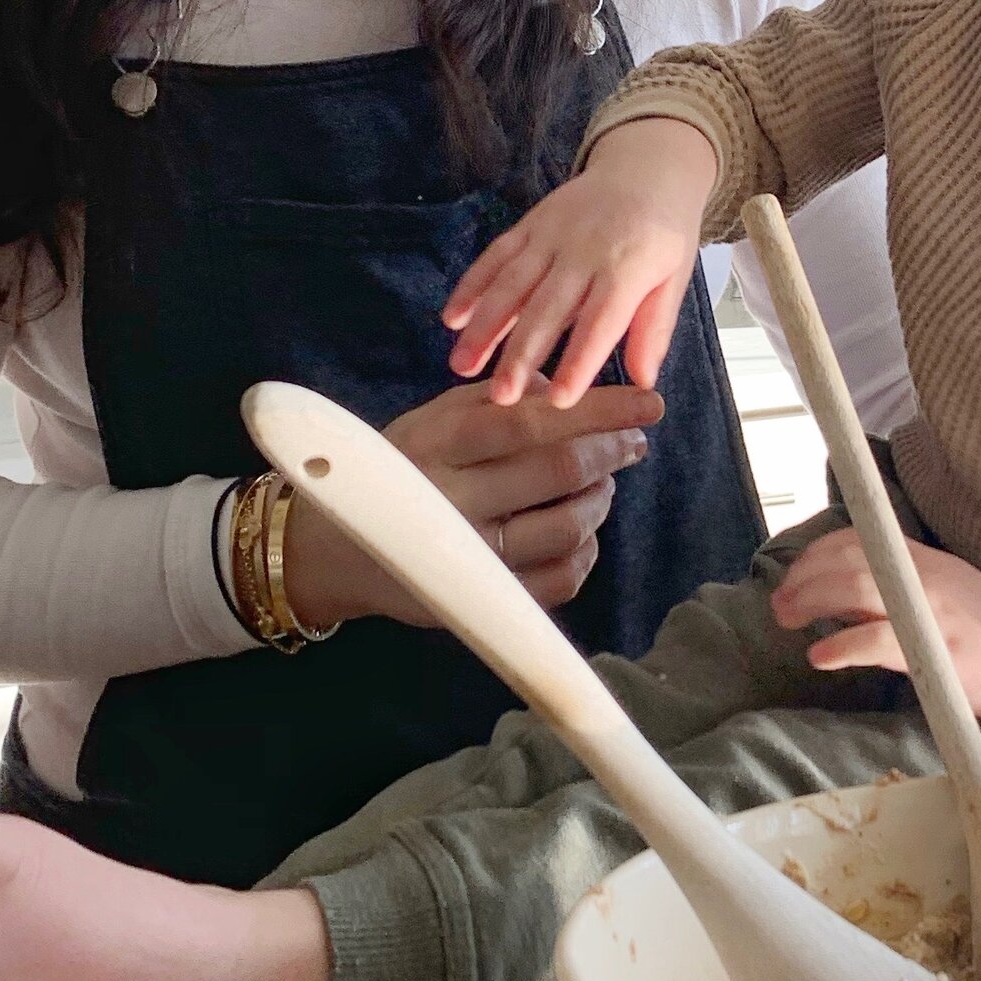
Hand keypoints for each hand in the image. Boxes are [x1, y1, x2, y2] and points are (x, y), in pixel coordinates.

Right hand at [278, 380, 663, 628]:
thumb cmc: (395, 469)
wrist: (332, 550)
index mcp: (439, 443)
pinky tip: (581, 531)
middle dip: (612, 452)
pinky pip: (558, 581)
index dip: (599, 410)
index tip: (648, 403)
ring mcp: (467, 555)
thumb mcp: (431, 420)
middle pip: (559, 472)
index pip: (532, 420)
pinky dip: (584, 552)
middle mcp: (452, 498)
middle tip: (633, 443)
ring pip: (567, 527)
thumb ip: (495, 398)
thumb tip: (566, 381)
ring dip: (601, 501)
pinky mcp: (478, 599)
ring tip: (602, 485)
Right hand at [443, 119, 720, 408]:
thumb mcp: (675, 279)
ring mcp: (551, 235)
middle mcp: (584, 251)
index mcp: (627, 268)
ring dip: (484, 326)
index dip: (579, 361)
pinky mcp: (530, 224)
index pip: (600, 321)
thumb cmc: (664, 234)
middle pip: (547, 308)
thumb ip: (655, 329)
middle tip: (501, 397)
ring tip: (462, 365)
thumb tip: (644, 383)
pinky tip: (452, 318)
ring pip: (512, 284)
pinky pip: (496, 256)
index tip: (560, 402)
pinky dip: (472, 285)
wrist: (647, 167)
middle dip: (521, 354)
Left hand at [769, 527, 980, 729]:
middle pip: (848, 560)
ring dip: (811, 600)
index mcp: (920, 560)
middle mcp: (921, 576)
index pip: (858, 538)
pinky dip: (842, 646)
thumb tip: (832, 598)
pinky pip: (877, 640)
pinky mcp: (933, 650)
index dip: (816, 553)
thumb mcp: (936, 593)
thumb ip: (886, 591)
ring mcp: (926, 610)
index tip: (794, 575)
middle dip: (804, 577)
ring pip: (856, 588)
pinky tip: (820, 657)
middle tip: (780, 605)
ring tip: (788, 620)